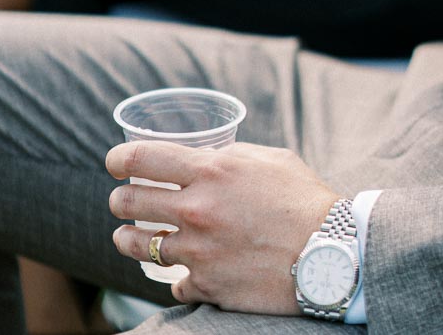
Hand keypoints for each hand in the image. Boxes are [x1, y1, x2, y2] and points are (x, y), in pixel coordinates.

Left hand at [107, 140, 336, 314]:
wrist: (329, 251)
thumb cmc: (304, 198)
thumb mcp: (270, 159)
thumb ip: (233, 157)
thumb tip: (210, 157)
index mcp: (212, 170)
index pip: (144, 158)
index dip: (120, 158)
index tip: (113, 162)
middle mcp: (197, 209)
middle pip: (130, 203)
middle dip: (119, 200)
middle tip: (120, 201)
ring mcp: (198, 250)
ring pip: (138, 247)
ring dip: (128, 240)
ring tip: (126, 237)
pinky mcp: (207, 285)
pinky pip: (176, 284)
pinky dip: (180, 278)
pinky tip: (186, 273)